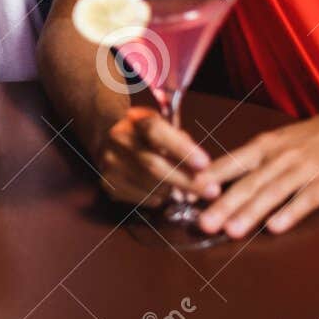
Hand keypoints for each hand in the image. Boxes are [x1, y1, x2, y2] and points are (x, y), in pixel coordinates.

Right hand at [95, 107, 210, 206]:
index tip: (204, 164)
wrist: (106, 136)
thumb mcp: (163, 125)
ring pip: (150, 185)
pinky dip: (159, 198)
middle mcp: (117, 138)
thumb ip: (181, 141)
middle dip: (186, 180)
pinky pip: (142, 198)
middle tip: (212, 191)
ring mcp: (109, 161)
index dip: (180, 148)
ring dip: (174, 192)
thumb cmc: (146, 133)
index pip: (156, 131)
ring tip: (188, 190)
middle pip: (153, 164)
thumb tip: (201, 170)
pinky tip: (163, 191)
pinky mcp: (107, 182)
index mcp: (134, 119)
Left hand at [190, 115, 318, 237]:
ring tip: (231, 231)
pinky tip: (276, 228)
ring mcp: (306, 169)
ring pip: (273, 193)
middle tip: (202, 224)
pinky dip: (290, 213)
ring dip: (251, 213)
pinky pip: (307, 199)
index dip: (210, 177)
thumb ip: (257, 159)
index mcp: (266, 145)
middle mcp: (281, 156)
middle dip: (223, 205)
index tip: (187, 191)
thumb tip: (224, 178)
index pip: (232, 162)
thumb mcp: (283, 140)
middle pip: (248, 183)